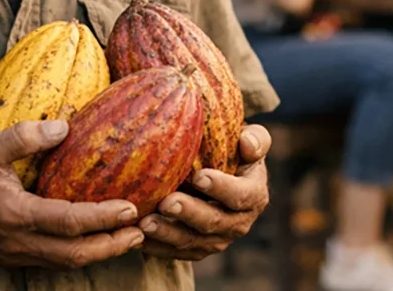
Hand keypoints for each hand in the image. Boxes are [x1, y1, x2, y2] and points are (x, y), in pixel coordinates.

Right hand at [0, 120, 142, 269]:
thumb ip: (25, 136)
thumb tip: (65, 126)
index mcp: (15, 214)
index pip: (68, 222)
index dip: (102, 217)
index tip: (131, 208)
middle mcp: (18, 241)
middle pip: (75, 254)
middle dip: (112, 245)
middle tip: (142, 231)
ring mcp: (16, 253)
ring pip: (66, 262)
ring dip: (100, 252)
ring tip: (130, 237)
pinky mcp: (14, 256)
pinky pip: (54, 260)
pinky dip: (81, 252)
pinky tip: (98, 238)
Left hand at [138, 125, 271, 260]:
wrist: (221, 174)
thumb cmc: (234, 151)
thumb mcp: (251, 141)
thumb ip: (256, 140)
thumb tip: (246, 142)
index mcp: (254, 196)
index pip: (241, 195)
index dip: (221, 187)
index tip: (199, 176)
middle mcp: (238, 223)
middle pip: (213, 221)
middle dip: (188, 213)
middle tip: (167, 202)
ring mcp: (217, 239)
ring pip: (191, 241)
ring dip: (167, 233)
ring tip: (145, 222)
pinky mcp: (196, 249)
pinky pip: (174, 252)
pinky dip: (155, 246)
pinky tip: (136, 235)